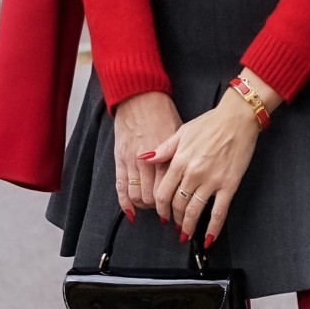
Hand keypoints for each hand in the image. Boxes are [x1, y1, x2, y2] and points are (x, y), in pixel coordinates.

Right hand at [113, 91, 181, 219]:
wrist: (140, 96)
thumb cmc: (163, 113)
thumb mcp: (180, 134)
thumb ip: (181, 158)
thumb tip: (189, 177)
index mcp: (168, 156)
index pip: (172, 190)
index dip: (176, 204)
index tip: (181, 210)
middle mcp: (150, 163)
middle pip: (154, 198)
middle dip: (160, 208)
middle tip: (166, 211)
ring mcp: (132, 162)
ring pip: (137, 196)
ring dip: (144, 207)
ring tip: (151, 207)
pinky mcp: (119, 159)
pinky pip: (120, 187)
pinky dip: (125, 203)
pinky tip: (131, 212)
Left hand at [150, 79, 278, 246]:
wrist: (238, 118)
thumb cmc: (211, 123)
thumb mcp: (182, 132)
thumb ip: (163, 149)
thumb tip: (144, 158)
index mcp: (180, 160)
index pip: (163, 192)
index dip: (160, 208)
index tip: (161, 215)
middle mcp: (193, 173)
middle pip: (177, 204)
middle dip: (173, 218)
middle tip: (173, 225)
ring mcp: (212, 180)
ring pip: (195, 211)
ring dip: (188, 226)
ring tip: (185, 235)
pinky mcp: (229, 185)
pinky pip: (219, 211)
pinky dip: (213, 228)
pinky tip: (208, 238)